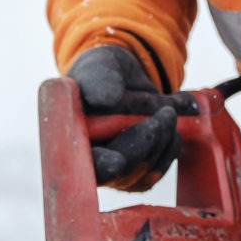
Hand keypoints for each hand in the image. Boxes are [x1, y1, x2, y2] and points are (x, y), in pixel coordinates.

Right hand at [69, 42, 191, 190]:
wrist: (124, 77)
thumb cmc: (102, 71)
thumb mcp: (97, 66)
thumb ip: (96, 79)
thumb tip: (104, 100)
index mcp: (68, 138)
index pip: (80, 163)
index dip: (99, 165)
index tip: (117, 162)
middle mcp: (87, 162)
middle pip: (117, 174)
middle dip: (143, 145)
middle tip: (164, 114)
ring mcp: (112, 172)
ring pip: (141, 174)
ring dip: (161, 142)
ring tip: (169, 112)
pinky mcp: (135, 173)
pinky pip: (156, 172)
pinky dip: (169, 148)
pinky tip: (171, 127)